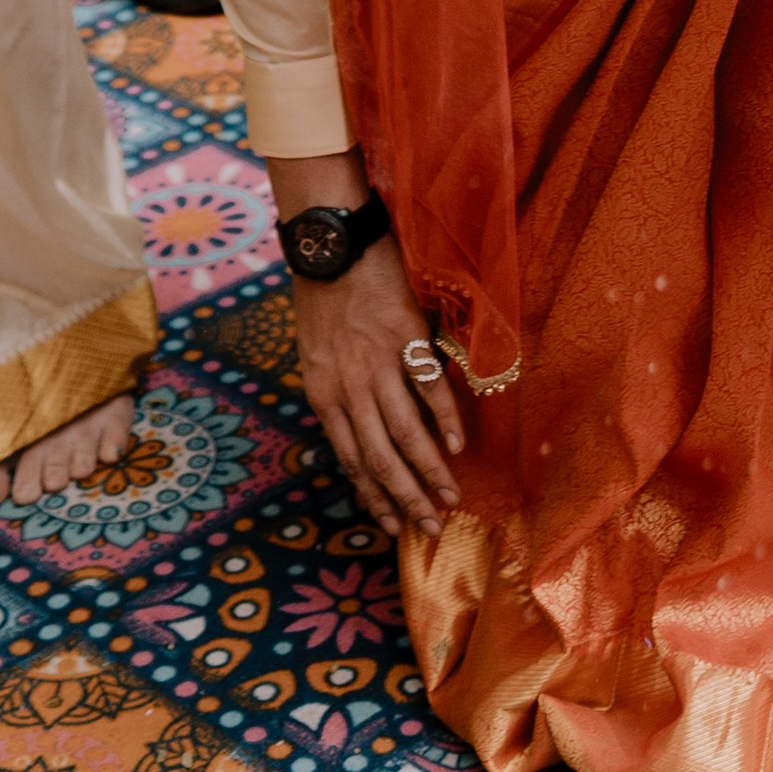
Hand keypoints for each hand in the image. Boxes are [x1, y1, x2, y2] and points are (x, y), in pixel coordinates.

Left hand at [286, 233, 465, 529]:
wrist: (330, 243)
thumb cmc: (321, 297)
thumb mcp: (314, 355)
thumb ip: (335, 393)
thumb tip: (356, 431)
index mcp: (324, 394)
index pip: (350, 459)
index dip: (372, 495)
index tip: (391, 523)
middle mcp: (348, 387)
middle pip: (379, 457)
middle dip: (405, 498)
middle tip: (428, 528)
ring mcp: (378, 363)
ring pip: (405, 431)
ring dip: (428, 470)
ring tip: (449, 498)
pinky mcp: (404, 336)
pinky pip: (427, 386)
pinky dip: (444, 419)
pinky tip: (457, 444)